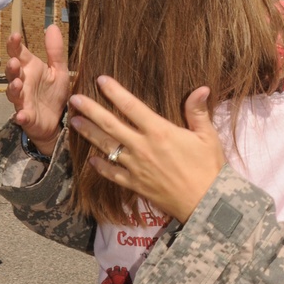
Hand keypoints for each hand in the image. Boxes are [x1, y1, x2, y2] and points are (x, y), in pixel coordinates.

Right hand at [6, 25, 69, 148]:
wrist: (57, 121)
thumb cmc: (54, 93)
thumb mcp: (58, 70)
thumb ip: (55, 51)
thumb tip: (52, 26)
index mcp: (30, 69)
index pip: (19, 53)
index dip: (15, 45)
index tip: (15, 35)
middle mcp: (23, 83)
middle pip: (12, 72)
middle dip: (11, 67)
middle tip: (14, 61)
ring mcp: (22, 100)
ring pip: (13, 93)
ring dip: (13, 88)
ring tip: (16, 83)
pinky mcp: (27, 117)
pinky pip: (21, 116)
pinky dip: (20, 116)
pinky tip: (20, 115)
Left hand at [68, 79, 225, 223]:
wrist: (206, 203)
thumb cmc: (209, 168)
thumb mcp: (208, 136)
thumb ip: (198, 111)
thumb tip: (201, 88)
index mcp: (160, 132)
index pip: (132, 106)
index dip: (115, 92)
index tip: (101, 80)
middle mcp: (143, 147)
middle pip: (110, 124)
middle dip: (90, 110)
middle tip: (74, 99)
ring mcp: (136, 167)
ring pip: (107, 146)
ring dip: (89, 134)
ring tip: (74, 122)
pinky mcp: (136, 184)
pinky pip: (112, 174)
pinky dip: (101, 166)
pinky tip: (91, 160)